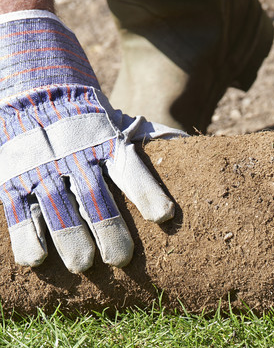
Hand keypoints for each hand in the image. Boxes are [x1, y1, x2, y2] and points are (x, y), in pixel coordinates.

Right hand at [0, 10, 180, 272]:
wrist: (29, 83)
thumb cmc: (84, 117)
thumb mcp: (113, 119)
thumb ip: (144, 140)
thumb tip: (181, 147)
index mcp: (105, 142)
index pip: (131, 170)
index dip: (148, 193)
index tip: (165, 216)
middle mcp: (73, 155)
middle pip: (94, 196)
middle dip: (108, 228)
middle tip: (119, 258)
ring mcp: (41, 168)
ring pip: (57, 207)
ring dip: (70, 237)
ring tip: (83, 264)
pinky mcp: (13, 178)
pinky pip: (19, 211)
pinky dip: (27, 237)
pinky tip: (35, 261)